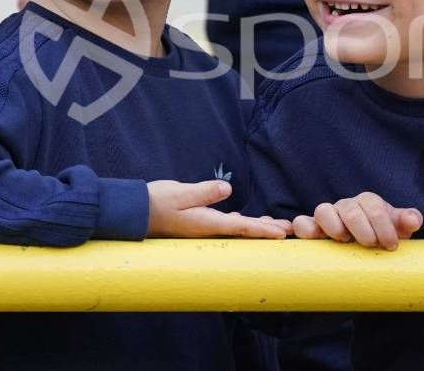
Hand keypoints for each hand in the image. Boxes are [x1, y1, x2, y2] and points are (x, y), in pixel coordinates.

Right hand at [146, 180, 290, 238]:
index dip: (262, 231)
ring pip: (236, 228)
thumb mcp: (180, 192)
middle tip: (289, 230)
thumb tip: (228, 189)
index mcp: (206, 224)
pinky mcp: (198, 222)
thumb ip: (204, 191)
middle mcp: (208, 228)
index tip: (281, 234)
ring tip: (275, 227)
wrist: (134, 211)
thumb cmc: (155, 201)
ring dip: (256, 227)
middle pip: (244, 230)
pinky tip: (245, 221)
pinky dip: (240, 223)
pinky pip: (225, 224)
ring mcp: (203, 227)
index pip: (241, 228)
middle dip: (267, 230)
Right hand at [291, 192, 422, 249]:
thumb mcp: (399, 228)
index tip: (391, 245)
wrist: (368, 246)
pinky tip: (311, 238)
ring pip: (323, 210)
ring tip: (344, 242)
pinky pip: (303, 223)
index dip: (383, 226)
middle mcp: (346, 205)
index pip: (374, 207)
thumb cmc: (384, 235)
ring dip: (334, 227)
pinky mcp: (313, 229)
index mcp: (368, 202)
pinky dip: (303, 228)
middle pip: (351, 210)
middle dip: (364, 230)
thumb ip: (408, 220)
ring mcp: (328, 216)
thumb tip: (414, 220)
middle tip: (371, 245)